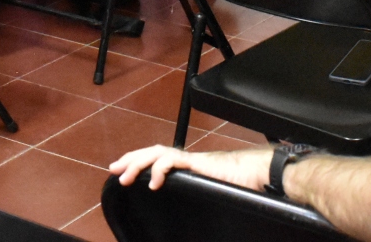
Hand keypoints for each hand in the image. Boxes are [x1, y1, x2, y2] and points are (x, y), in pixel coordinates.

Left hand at [110, 145, 273, 192]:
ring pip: (157, 153)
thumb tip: (188, 217)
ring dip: (137, 163)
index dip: (137, 163)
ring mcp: (190, 160)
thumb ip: (195, 197)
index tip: (121, 172)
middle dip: (130, 159)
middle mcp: (185, 160)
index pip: (156, 159)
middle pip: (151, 152)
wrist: (256, 175)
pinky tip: (154, 182)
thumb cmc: (237, 185)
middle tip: (113, 170)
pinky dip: (159, 168)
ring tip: (124, 176)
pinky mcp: (197, 163)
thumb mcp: (208, 193)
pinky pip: (173, 160)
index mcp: (185, 168)